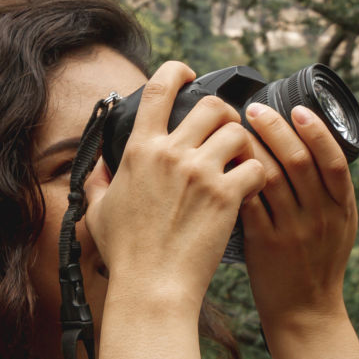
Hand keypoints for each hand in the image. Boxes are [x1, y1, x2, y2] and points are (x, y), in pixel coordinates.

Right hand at [85, 62, 265, 303]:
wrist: (153, 286)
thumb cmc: (126, 254)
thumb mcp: (100, 211)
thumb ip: (99, 182)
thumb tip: (100, 167)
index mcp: (140, 150)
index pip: (158, 89)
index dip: (177, 71)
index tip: (188, 74)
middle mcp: (171, 153)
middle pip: (211, 105)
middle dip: (224, 113)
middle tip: (227, 131)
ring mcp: (200, 173)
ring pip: (238, 132)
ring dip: (244, 143)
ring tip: (241, 161)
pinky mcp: (226, 196)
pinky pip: (256, 167)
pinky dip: (258, 174)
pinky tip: (251, 188)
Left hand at [240, 104, 358, 332]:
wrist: (305, 311)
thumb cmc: (318, 263)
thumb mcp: (338, 225)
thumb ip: (328, 191)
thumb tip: (311, 144)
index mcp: (342, 208)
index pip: (332, 160)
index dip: (316, 131)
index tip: (296, 108)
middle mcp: (321, 217)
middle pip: (298, 162)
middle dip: (274, 129)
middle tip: (253, 109)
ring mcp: (293, 232)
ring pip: (269, 178)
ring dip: (249, 149)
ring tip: (232, 130)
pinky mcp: (265, 245)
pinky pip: (249, 204)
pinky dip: (235, 180)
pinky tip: (222, 164)